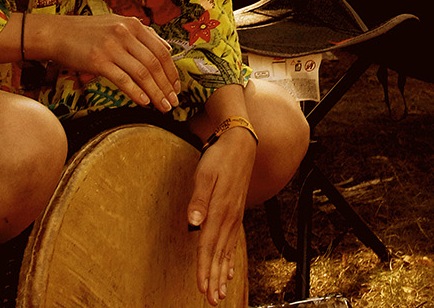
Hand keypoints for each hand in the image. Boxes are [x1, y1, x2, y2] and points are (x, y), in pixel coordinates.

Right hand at [30, 13, 178, 111]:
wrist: (57, 33)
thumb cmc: (88, 32)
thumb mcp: (118, 24)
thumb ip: (143, 34)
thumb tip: (168, 48)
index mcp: (134, 25)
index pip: (161, 51)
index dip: (172, 71)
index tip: (177, 87)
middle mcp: (125, 34)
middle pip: (155, 63)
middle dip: (167, 85)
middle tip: (174, 102)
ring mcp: (112, 47)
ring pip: (142, 73)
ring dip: (156, 93)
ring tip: (163, 107)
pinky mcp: (98, 61)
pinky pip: (123, 79)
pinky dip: (136, 92)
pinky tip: (144, 102)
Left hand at [187, 127, 255, 304]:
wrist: (241, 141)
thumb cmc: (219, 156)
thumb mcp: (204, 174)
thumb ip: (198, 200)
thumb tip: (193, 222)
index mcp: (219, 210)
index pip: (208, 246)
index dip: (204, 269)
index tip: (202, 288)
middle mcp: (229, 216)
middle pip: (219, 254)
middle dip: (214, 279)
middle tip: (213, 300)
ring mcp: (235, 215)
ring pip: (228, 250)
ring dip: (223, 272)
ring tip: (221, 292)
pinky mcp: (236, 211)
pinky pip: (233, 241)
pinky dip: (230, 258)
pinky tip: (228, 269)